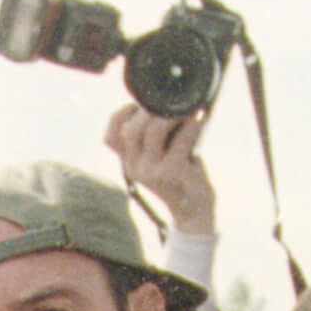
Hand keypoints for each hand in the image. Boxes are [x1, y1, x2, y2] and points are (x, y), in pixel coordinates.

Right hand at [104, 98, 217, 243]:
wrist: (192, 208)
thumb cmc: (179, 174)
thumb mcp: (158, 156)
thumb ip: (151, 136)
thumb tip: (161, 102)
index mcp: (128, 163)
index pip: (110, 138)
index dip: (121, 116)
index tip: (139, 106)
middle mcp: (134, 168)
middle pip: (132, 128)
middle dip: (151, 110)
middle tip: (171, 104)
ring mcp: (152, 172)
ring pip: (154, 129)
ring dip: (172, 114)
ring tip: (186, 110)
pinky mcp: (172, 172)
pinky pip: (181, 139)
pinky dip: (192, 126)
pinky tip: (199, 120)